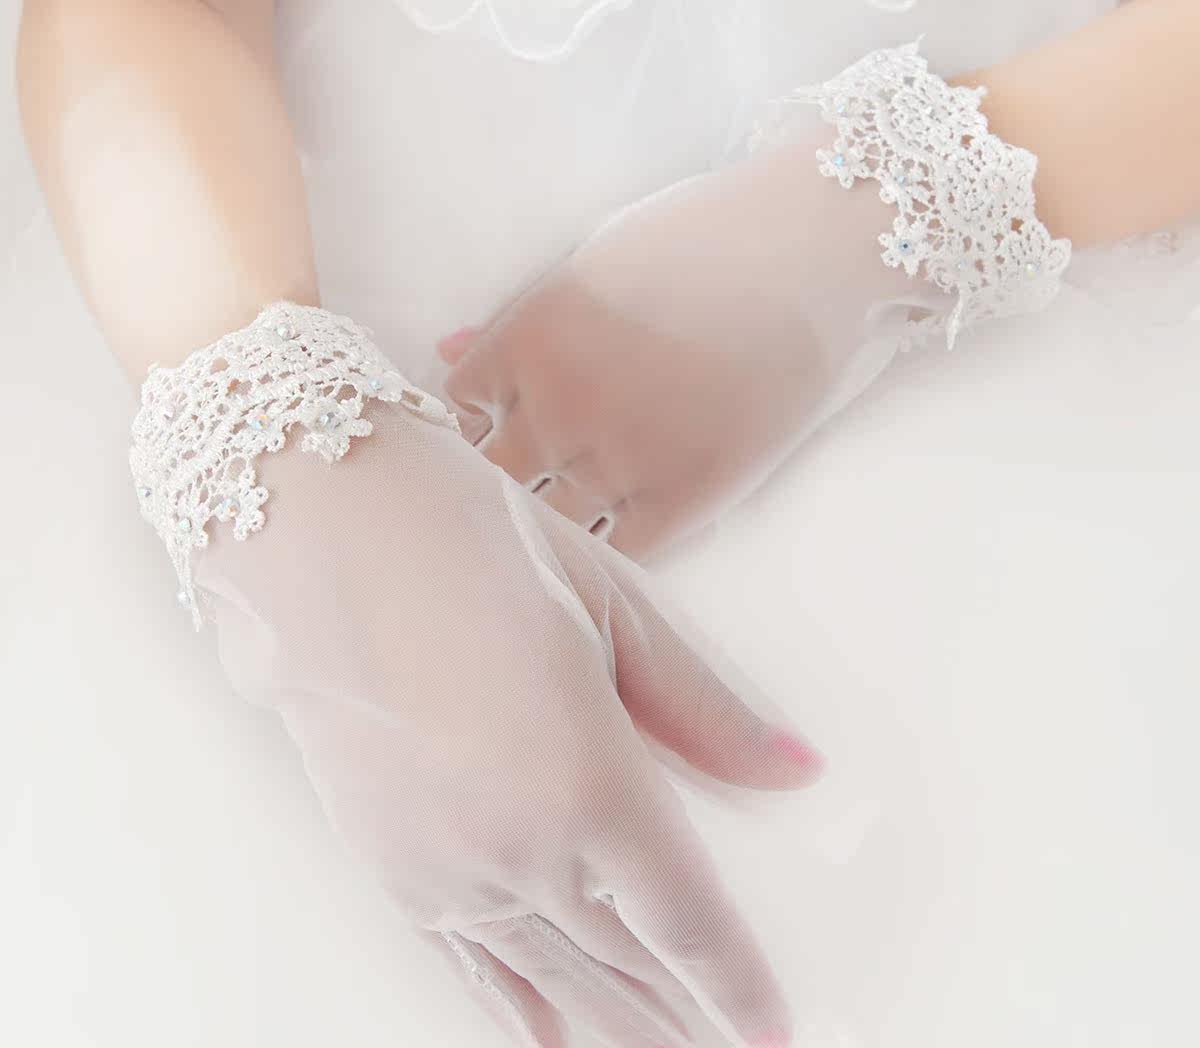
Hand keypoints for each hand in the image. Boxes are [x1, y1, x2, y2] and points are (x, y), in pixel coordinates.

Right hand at [182, 308, 824, 1047]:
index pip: (686, 918)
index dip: (736, 982)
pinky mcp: (388, 861)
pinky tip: (543, 1046)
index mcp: (589, 783)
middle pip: (622, 955)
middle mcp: (517, 846)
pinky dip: (512, 1009)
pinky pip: (464, 963)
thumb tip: (793, 771)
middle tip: (719, 1043)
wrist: (321, 530)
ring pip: (548, 970)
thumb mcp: (615, 610)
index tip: (771, 1030)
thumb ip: (703, 710)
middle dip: (680, 1002)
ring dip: (610, 1015)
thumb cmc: (474, 547)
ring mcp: (443, 863)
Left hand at [440, 124, 923, 558]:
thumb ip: (516, 318)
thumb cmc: (704, 238)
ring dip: (556, 516)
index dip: (480, 414)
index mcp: (530, 338)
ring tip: (580, 503)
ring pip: (552, 520)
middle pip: (496, 472)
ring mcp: (621, 458)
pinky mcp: (685, 497)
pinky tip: (623, 523)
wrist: (813, 252)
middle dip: (507, 473)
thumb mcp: (594, 260)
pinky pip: (620, 550)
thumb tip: (445, 351)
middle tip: (534, 473)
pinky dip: (612, 543)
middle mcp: (561, 406)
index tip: (506, 415)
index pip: (462, 405)